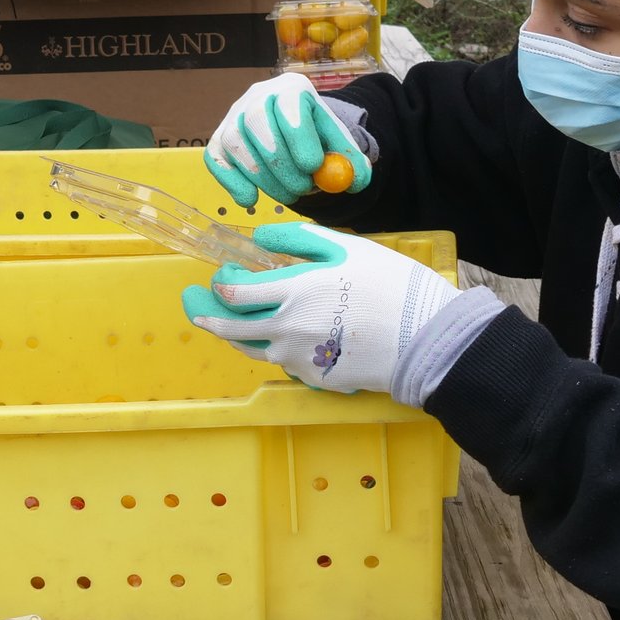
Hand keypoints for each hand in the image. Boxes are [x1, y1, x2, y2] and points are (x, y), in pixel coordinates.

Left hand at [180, 223, 455, 395]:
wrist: (427, 339)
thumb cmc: (391, 286)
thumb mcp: (347, 248)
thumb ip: (299, 240)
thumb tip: (261, 238)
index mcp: (292, 294)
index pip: (234, 293)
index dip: (222, 281)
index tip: (226, 271)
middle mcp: (287, 332)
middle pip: (229, 328)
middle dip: (204, 312)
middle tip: (192, 302)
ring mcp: (300, 361)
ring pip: (253, 349)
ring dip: (237, 333)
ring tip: (230, 321)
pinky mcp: (316, 380)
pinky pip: (286, 364)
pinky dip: (279, 349)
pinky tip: (287, 337)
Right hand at [203, 75, 372, 208]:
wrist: (293, 134)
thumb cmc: (316, 138)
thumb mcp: (338, 144)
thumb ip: (350, 161)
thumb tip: (354, 181)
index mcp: (291, 89)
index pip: (288, 104)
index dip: (298, 136)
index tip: (312, 167)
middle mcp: (256, 96)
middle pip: (258, 123)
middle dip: (281, 164)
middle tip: (301, 189)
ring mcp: (233, 117)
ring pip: (236, 144)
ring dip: (263, 178)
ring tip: (289, 194)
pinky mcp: (218, 140)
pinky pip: (216, 161)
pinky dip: (232, 183)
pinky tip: (251, 199)